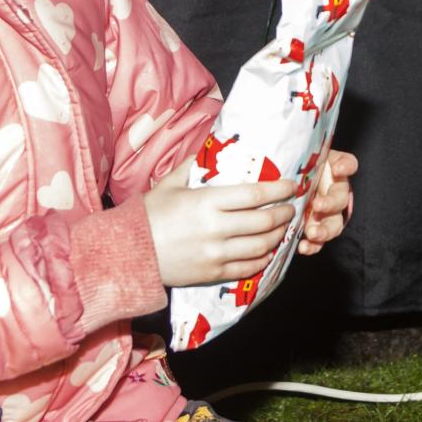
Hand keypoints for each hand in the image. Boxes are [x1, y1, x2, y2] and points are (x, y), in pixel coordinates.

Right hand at [142, 171, 299, 288]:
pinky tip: (267, 251)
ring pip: (261, 246)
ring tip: (283, 228)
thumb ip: (193, 165)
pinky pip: (247, 268)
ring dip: (278, 236)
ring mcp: (216, 254)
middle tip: (291, 207)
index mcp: (207, 202)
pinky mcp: (212, 273)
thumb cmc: (149, 215)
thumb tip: (211, 148)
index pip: (255, 195)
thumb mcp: (169, 184)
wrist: (128, 253)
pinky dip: (263, 259)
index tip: (292, 185)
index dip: (278, 189)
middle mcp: (216, 229)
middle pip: (264, 221)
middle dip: (284, 213)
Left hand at [297, 150, 357, 255]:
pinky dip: (313, 246)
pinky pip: (320, 241)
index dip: (345, 167)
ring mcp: (326, 214)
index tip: (337, 169)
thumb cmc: (293, 170)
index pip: (347, 164)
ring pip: (334, 223)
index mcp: (333, 171)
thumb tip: (289, 147)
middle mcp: (334, 192)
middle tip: (317, 206)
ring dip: (325, 229)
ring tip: (312, 234)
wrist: (285, 188)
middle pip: (341, 199)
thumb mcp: (298, 158)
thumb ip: (300, 152)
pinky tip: (303, 247)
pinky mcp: (316, 229)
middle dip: (330, 203)